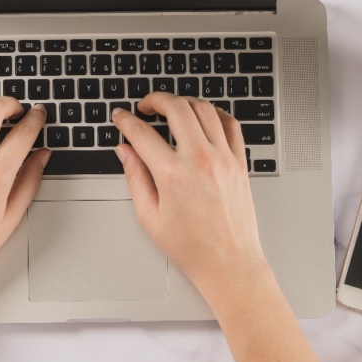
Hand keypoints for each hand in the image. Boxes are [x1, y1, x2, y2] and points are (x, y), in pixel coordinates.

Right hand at [112, 93, 268, 302]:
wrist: (228, 263)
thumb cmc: (192, 247)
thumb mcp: (150, 217)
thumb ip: (135, 178)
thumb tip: (125, 152)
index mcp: (173, 176)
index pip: (142, 133)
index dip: (126, 121)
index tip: (121, 117)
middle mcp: (200, 161)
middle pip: (177, 108)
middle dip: (156, 99)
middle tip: (146, 105)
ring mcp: (224, 159)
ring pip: (204, 109)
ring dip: (184, 102)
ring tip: (172, 109)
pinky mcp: (239, 163)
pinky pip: (230, 124)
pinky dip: (215, 113)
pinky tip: (204, 117)